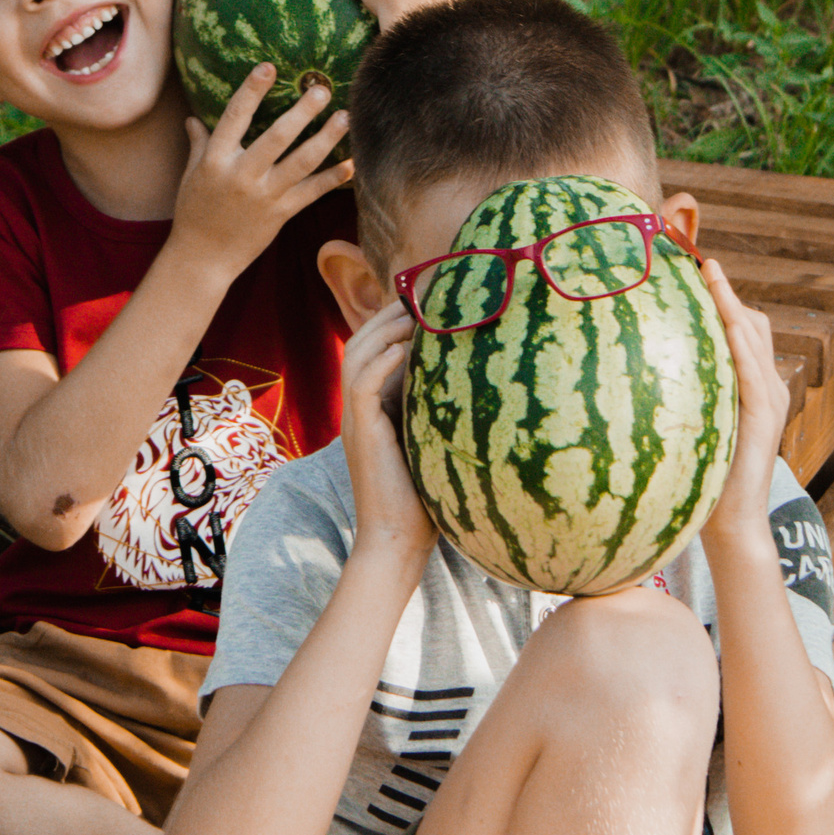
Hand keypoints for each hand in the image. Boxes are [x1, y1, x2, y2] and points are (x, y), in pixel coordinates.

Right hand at [170, 61, 353, 279]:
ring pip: (301, 162)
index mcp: (216, 159)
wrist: (202, 258)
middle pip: (278, 137)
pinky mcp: (280, 214)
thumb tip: (192, 119)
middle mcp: (242, 175)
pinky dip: (332, 178)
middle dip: (302, 112)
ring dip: (326, 138)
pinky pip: (311, 192)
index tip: (269, 67)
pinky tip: (352, 163)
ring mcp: (263, 196)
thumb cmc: (194, 213)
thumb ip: (199, 144)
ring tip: (344, 117)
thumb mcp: (191, 175)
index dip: (252, 90)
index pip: (235, 116)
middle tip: (322, 89)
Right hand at [340, 298, 436, 567]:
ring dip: (384, 328)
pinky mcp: (361, 433)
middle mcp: (361, 409)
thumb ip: (441, 409)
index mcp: (376, 407)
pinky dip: (380, 361)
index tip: (431, 301)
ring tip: (414, 312)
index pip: (375, 349)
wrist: (399, 540)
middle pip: (362, 342)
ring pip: (357, 355)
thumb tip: (476, 378)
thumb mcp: (435, 442)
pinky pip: (361, 384)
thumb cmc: (426, 498)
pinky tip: (405, 348)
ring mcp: (357, 420)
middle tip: (422, 294)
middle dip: (389, 314)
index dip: (396, 321)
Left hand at [700, 257, 787, 551]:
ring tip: (708, 272)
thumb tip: (630, 383)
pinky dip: (740, 342)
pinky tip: (724, 322)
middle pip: (749, 322)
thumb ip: (676, 404)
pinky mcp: (766, 414)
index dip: (718, 297)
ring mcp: (769, 398)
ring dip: (731, 301)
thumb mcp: (688, 432)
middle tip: (694, 259)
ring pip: (753, 335)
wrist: (731, 522)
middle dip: (723, 290)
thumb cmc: (701, 483)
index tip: (690, 267)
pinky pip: (754, 369)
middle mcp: (764, 385)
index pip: (736, 330)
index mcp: (746, 388)